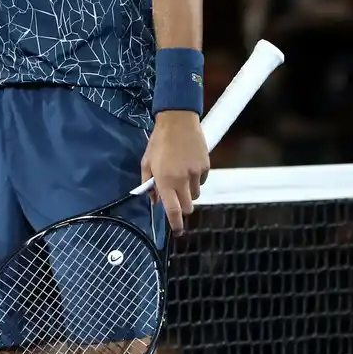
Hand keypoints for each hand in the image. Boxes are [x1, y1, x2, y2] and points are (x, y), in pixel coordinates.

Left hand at [141, 110, 208, 234]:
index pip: (172, 210)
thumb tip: (154, 201)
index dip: (176, 224)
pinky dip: (196, 180)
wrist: (178, 121)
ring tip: (181, 177)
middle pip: (188, 207)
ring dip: (188, 193)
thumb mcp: (146, 162)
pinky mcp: (206, 166)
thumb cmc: (158, 142)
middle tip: (176, 200)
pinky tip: (189, 167)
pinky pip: (202, 182)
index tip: (177, 232)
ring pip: (196, 195)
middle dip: (182, 208)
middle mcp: (182, 179)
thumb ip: (148, 183)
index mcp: (165, 180)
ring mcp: (196, 173)